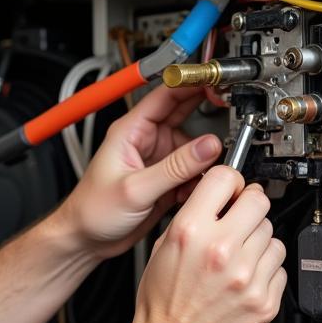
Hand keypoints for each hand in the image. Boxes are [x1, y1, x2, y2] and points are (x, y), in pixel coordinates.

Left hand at [60, 85, 223, 259]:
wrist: (87, 240)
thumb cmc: (92, 211)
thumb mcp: (135, 188)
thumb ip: (174, 167)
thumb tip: (209, 146)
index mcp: (131, 131)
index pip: (167, 94)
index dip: (193, 84)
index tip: (218, 83)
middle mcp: (146, 141)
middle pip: (186, 115)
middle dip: (210, 117)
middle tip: (234, 118)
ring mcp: (158, 160)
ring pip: (195, 147)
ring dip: (206, 158)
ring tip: (210, 173)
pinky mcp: (166, 180)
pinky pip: (194, 172)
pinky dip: (201, 180)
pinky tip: (195, 192)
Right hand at [127, 166, 286, 322]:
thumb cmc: (161, 305)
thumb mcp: (162, 250)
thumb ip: (192, 218)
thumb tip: (217, 197)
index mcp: (190, 233)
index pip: (225, 178)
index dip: (230, 181)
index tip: (232, 189)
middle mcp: (221, 251)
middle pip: (258, 201)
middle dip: (250, 206)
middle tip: (241, 218)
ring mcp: (246, 276)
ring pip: (272, 234)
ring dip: (259, 241)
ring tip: (238, 257)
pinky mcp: (264, 300)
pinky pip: (279, 267)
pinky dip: (266, 269)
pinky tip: (245, 279)